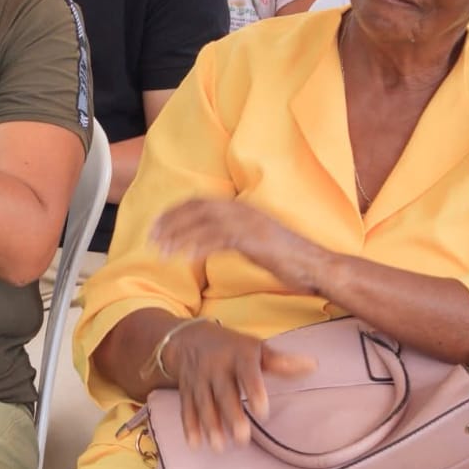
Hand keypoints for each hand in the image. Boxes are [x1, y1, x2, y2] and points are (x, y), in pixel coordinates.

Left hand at [151, 197, 326, 293]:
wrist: (318, 267)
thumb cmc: (288, 257)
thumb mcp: (255, 240)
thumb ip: (233, 235)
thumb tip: (208, 239)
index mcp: (243, 207)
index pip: (201, 202)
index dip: (175, 211)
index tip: (156, 224)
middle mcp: (244, 210)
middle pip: (197, 208)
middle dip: (170, 222)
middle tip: (150, 237)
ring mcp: (250, 224)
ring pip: (204, 224)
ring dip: (178, 236)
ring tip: (160, 250)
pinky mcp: (255, 241)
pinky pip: (219, 240)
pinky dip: (198, 247)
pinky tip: (183, 256)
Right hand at [162, 321, 316, 450]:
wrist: (188, 337)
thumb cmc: (232, 347)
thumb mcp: (255, 348)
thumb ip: (281, 362)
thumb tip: (313, 365)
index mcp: (238, 355)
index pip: (246, 371)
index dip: (253, 389)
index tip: (262, 412)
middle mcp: (216, 366)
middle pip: (223, 392)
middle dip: (231, 415)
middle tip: (243, 438)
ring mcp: (198, 378)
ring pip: (203, 403)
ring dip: (210, 425)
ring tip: (219, 447)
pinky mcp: (186, 390)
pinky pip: (186, 408)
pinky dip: (189, 426)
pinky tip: (195, 444)